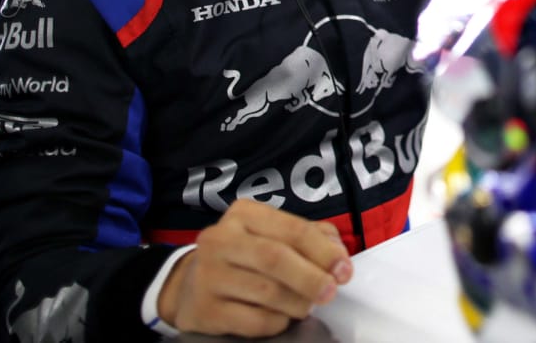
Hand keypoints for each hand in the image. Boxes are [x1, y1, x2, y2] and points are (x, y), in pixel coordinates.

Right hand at [158, 200, 352, 337]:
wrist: (190, 288)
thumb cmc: (245, 258)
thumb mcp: (274, 236)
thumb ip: (312, 239)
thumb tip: (340, 257)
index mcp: (243, 214)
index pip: (293, 229)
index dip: (324, 251)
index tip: (344, 270)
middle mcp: (219, 239)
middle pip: (276, 258)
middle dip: (311, 278)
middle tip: (331, 292)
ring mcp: (207, 275)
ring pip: (267, 292)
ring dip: (298, 303)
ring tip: (306, 305)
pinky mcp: (204, 310)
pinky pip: (254, 320)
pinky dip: (277, 322)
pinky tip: (281, 317)